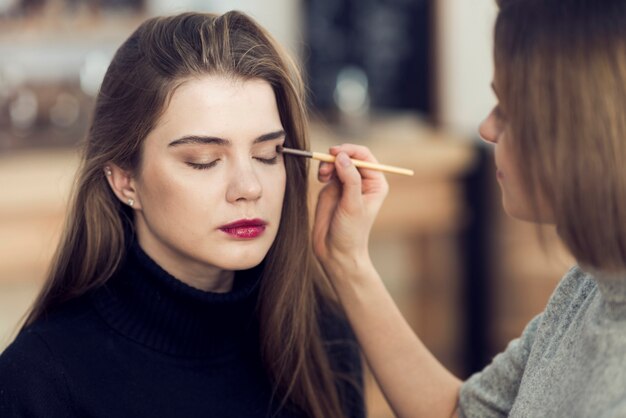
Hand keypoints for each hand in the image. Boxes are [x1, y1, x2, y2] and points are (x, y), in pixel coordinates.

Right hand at [312, 144, 388, 278]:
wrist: (335, 250)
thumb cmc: (351, 232)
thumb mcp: (353, 205)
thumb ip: (350, 179)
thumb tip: (342, 156)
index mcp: (375, 183)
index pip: (364, 157)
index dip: (350, 151)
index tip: (336, 153)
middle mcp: (362, 181)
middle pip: (350, 156)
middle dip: (337, 157)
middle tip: (325, 165)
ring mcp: (346, 183)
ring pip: (337, 161)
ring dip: (327, 163)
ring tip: (322, 176)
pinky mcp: (332, 188)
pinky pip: (327, 170)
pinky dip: (322, 170)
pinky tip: (320, 179)